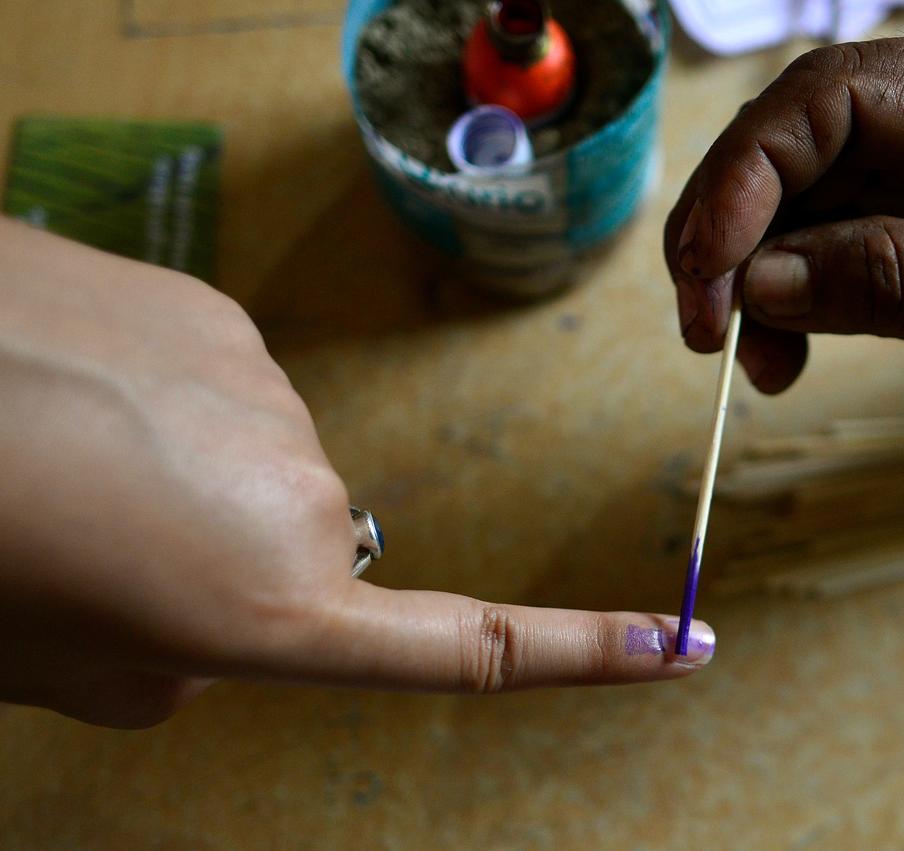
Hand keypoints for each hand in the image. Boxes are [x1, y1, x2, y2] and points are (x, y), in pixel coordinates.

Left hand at [0, 220, 713, 728]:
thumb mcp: (68, 666)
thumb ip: (174, 669)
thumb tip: (213, 622)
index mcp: (273, 604)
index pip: (466, 645)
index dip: (581, 656)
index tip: (677, 649)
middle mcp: (308, 496)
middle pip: (307, 547)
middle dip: (229, 557)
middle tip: (103, 541)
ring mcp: (272, 392)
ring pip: (254, 460)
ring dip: (187, 471)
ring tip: (74, 463)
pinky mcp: (222, 316)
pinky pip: (219, 385)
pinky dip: (164, 401)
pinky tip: (78, 394)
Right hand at [665, 21, 903, 392]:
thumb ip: (890, 280)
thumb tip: (757, 285)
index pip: (827, 98)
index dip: (747, 174)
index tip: (708, 266)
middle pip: (781, 147)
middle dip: (725, 236)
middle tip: (702, 327)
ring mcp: (897, 160)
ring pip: (775, 203)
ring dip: (742, 283)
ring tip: (750, 361)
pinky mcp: (881, 212)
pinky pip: (799, 249)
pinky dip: (775, 305)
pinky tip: (780, 359)